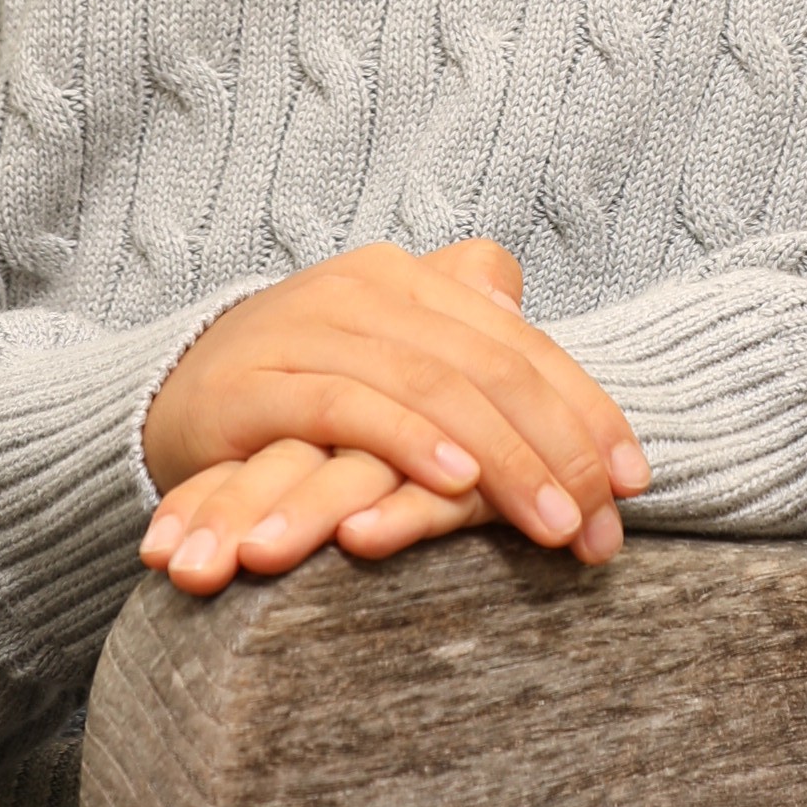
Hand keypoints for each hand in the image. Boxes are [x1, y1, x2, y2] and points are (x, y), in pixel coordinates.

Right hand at [140, 239, 646, 594]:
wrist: (172, 391)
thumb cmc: (304, 387)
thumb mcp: (395, 360)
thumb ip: (467, 343)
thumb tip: (546, 347)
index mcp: (413, 279)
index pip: (522, 345)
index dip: (586, 411)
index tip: (635, 482)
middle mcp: (367, 287)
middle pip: (491, 367)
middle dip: (558, 451)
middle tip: (602, 527)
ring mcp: (310, 327)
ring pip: (433, 387)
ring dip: (503, 460)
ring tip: (553, 524)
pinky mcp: (258, 380)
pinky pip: (349, 405)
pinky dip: (409, 442)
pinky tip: (455, 485)